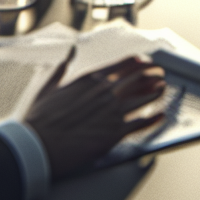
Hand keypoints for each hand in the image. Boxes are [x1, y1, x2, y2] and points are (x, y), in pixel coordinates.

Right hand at [26, 52, 166, 179]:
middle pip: (138, 78)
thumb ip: (62, 68)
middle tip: (160, 73)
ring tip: (163, 89)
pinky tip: (161, 115)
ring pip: (143, 98)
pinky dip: (153, 119)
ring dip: (156, 93)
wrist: (36, 146)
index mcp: (90, 79)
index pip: (123, 64)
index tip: (146, 61)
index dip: (138, 62)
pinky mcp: (113, 133)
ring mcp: (111, 113)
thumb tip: (69, 53)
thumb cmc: (40, 119)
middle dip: (152, 74)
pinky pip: (140, 124)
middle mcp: (104, 92)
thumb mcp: (49, 86)